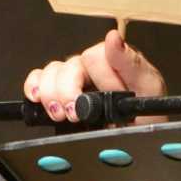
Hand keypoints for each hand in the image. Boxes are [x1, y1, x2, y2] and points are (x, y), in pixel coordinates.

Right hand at [21, 31, 166, 120]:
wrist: (136, 142)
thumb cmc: (145, 117)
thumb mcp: (148, 90)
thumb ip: (131, 64)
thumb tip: (113, 38)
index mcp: (114, 62)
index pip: (91, 55)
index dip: (87, 80)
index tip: (86, 102)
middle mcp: (93, 69)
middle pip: (67, 66)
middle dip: (66, 92)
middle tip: (73, 113)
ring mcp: (75, 81)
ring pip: (51, 72)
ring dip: (49, 93)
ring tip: (59, 114)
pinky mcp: (60, 94)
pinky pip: (38, 79)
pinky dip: (32, 86)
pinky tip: (36, 99)